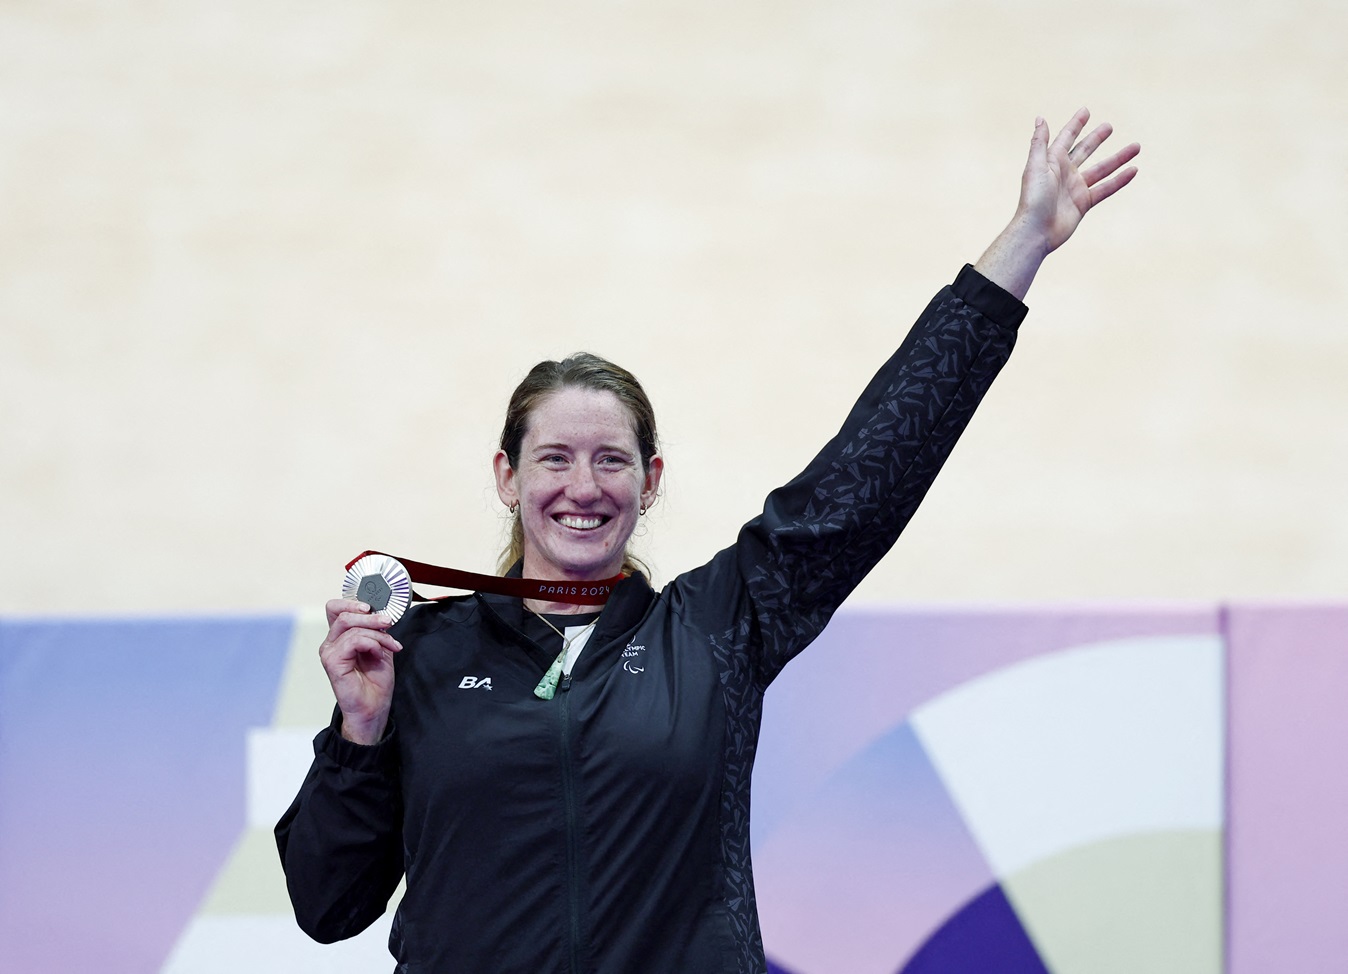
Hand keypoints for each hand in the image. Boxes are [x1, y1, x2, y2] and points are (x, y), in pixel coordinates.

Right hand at [319, 598, 402, 743]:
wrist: (374, 708)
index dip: (352, 602)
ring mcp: (329, 652)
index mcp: (339, 637)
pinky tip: (379, 654)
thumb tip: (381, 612)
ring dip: (377, 632)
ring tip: (390, 645)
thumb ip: (377, 630)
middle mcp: (331, 643)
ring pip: (350, 625)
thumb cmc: (375, 682)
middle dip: (369, 615)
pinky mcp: (332, 661)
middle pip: (342, 613)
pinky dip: (372, 643)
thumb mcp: (381, 648)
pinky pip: (354, 640)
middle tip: (388, 621)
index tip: (373, 607)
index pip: (336, 608)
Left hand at [975, 108, 1139, 299]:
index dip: (1075, 125)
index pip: (1066, 138)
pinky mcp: (1083, 203)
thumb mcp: (1036, 166)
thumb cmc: (1033, 198)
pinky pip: (1105, 188)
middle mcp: (1064, 173)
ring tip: (1136, 146)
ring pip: (1101, 169)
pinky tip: (1133, 170)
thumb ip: (1040, 142)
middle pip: (1084, 151)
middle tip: (1109, 126)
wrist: (1036, 231)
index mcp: (1051, 162)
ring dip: (1118, 157)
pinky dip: (1119, 180)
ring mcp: (1075, 188)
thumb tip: (1040, 118)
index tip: (1086, 111)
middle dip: (1096, 138)